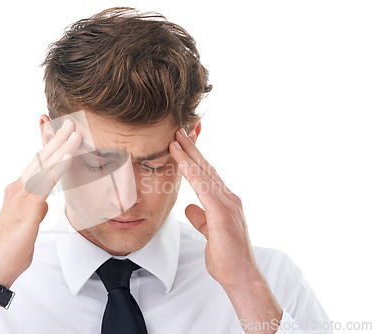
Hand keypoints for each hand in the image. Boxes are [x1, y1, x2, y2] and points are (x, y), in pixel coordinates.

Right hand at [0, 115, 80, 287]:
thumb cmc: (12, 247)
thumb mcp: (27, 223)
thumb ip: (35, 208)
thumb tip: (43, 202)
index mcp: (17, 191)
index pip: (36, 164)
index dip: (48, 146)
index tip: (58, 132)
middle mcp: (17, 188)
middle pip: (40, 158)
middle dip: (56, 139)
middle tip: (70, 123)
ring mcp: (21, 195)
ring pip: (44, 166)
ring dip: (61, 147)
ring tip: (75, 132)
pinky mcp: (27, 206)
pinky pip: (45, 183)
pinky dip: (58, 167)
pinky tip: (68, 156)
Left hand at [169, 128, 281, 332]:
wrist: (241, 276)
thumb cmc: (227, 257)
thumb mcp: (209, 232)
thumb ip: (200, 218)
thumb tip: (190, 207)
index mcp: (225, 202)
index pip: (207, 175)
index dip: (194, 158)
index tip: (182, 144)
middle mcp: (228, 198)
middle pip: (206, 168)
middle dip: (191, 148)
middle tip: (177, 130)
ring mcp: (227, 205)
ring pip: (204, 174)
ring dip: (189, 155)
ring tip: (175, 138)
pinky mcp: (222, 214)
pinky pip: (204, 189)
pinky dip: (192, 173)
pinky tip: (182, 161)